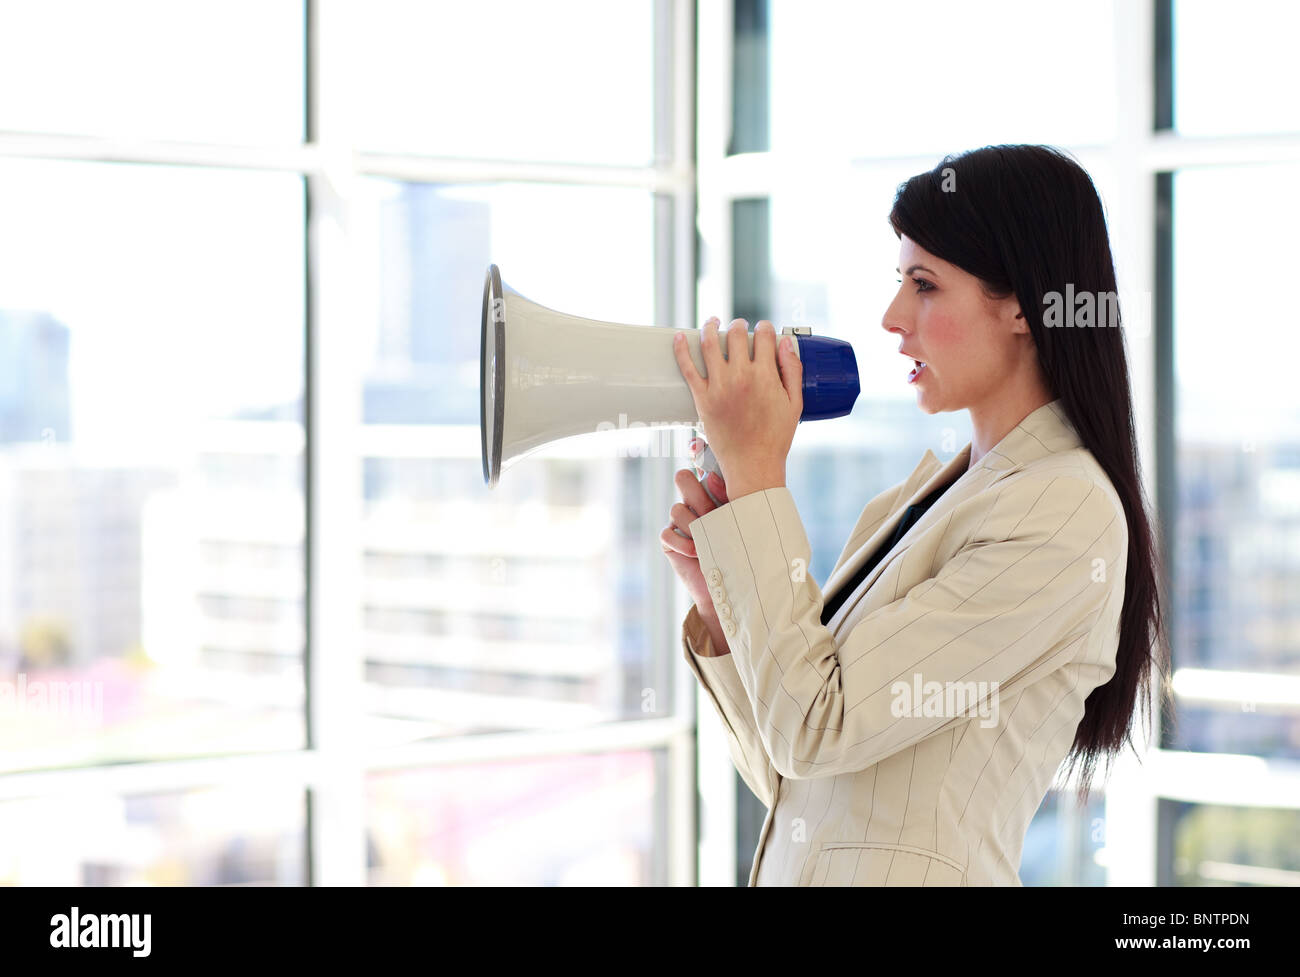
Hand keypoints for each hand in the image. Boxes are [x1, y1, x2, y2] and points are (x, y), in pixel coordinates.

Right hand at [661, 464, 731, 653]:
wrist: (734, 590)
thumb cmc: (746, 555)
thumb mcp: (745, 525)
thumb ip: (738, 501)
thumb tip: (718, 479)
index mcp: (714, 493)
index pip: (704, 470)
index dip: (711, 477)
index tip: (725, 491)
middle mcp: (694, 503)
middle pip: (683, 479)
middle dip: (699, 497)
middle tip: (714, 515)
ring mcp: (680, 522)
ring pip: (677, 509)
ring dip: (694, 525)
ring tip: (709, 542)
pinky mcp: (669, 541)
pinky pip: (667, 533)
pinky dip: (682, 544)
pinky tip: (697, 553)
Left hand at [671, 318, 801, 499]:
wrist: (752, 465)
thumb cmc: (775, 438)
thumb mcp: (794, 403)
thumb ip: (792, 370)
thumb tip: (785, 343)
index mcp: (766, 375)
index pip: (764, 336)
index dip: (765, 328)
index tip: (764, 330)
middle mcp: (741, 376)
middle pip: (736, 334)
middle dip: (739, 325)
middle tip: (739, 327)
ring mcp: (719, 386)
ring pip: (709, 343)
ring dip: (710, 326)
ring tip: (712, 323)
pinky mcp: (702, 398)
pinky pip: (687, 368)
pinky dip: (680, 349)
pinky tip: (678, 337)